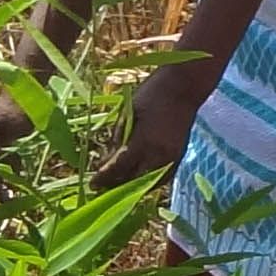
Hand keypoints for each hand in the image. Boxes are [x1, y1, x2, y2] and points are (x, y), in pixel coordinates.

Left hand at [93, 66, 205, 192]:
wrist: (183, 88)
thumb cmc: (151, 95)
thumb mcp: (127, 114)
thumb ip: (116, 140)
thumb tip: (105, 162)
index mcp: (143, 142)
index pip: (119, 168)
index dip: (104, 178)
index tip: (92, 184)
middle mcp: (159, 156)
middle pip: (133, 181)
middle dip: (115, 185)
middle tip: (101, 186)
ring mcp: (171, 159)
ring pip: (148, 182)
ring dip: (131, 185)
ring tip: (116, 184)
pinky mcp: (178, 158)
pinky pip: (160, 178)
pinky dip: (147, 180)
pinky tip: (136, 177)